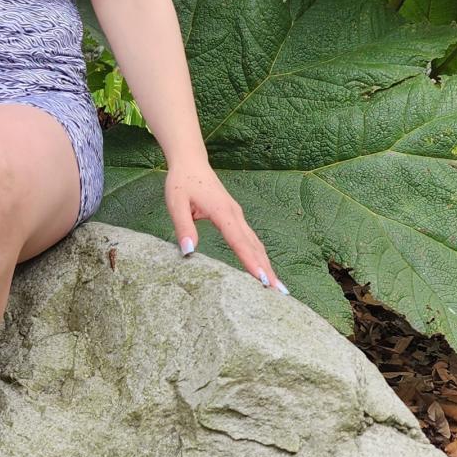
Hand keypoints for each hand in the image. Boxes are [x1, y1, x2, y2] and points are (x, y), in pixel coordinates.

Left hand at [166, 160, 287, 293]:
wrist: (191, 163)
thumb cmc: (182, 182)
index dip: (251, 262)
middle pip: (254, 246)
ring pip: (256, 244)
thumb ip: (183, 226)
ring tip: (277, 287)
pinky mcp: (236, 217)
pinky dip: (259, 255)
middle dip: (268, 270)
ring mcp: (238, 216)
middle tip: (280, 293)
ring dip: (267, 264)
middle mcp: (235, 215)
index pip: (239, 241)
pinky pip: (251, 240)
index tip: (262, 280)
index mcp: (222, 212)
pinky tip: (263, 269)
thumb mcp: (175, 202)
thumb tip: (188, 251)